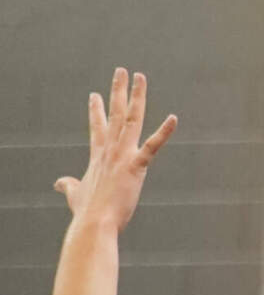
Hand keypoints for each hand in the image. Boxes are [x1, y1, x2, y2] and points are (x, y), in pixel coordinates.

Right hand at [55, 69, 174, 232]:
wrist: (94, 223)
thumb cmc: (87, 213)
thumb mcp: (75, 195)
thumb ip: (69, 186)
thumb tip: (59, 183)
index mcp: (98, 156)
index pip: (97, 128)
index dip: (95, 111)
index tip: (94, 95)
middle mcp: (110, 150)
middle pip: (115, 114)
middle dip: (118, 91)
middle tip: (121, 71)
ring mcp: (122, 156)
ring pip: (131, 119)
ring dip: (136, 96)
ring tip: (139, 77)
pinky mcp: (135, 167)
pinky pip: (153, 146)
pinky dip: (164, 132)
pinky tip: (173, 118)